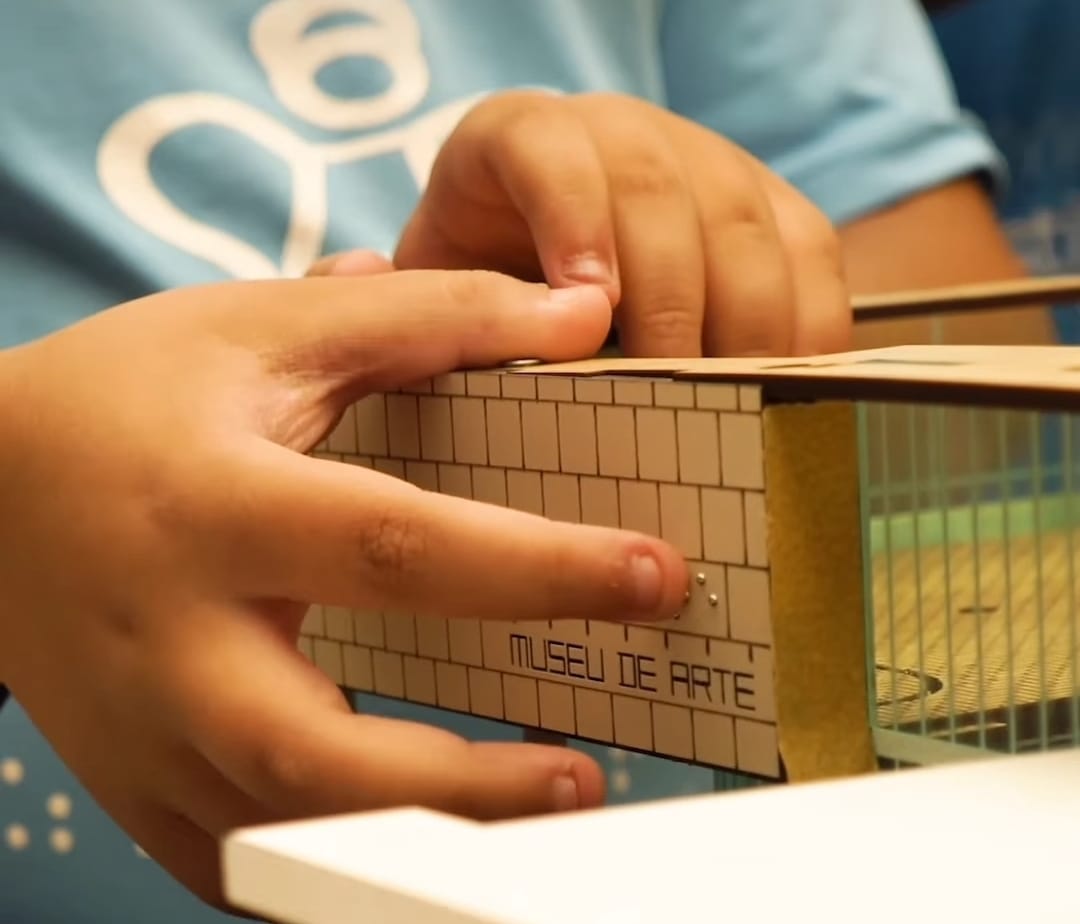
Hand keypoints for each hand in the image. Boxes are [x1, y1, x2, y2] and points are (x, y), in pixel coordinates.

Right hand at [0, 270, 687, 906]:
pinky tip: (423, 837)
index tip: (655, 579)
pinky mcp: (132, 784)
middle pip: (318, 753)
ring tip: (542, 801)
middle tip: (592, 773)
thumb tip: (576, 315)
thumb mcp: (265, 330)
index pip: (392, 548)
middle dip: (469, 785)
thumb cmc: (133, 397)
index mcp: (210, 507)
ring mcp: (139, 732)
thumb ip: (428, 315)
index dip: (534, 570)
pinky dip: (337, 867)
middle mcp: (168, 639)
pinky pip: (238, 863)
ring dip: (421, 837)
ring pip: (283, 834)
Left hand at [391, 90, 849, 357]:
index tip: (593, 309)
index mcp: (516, 140)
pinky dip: (807, 326)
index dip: (575, 225)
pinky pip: (811, 252)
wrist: (535, 246)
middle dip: (670, 304)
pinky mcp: (769, 202)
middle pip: (658, 191)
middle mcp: (619, 133)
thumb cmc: (484, 285)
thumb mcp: (452, 296)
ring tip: (732, 410)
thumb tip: (546, 367)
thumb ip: (474, 318)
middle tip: (671, 399)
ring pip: (744, 224)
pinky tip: (789, 389)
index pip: (547, 155)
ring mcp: (703, 159)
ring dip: (745, 327)